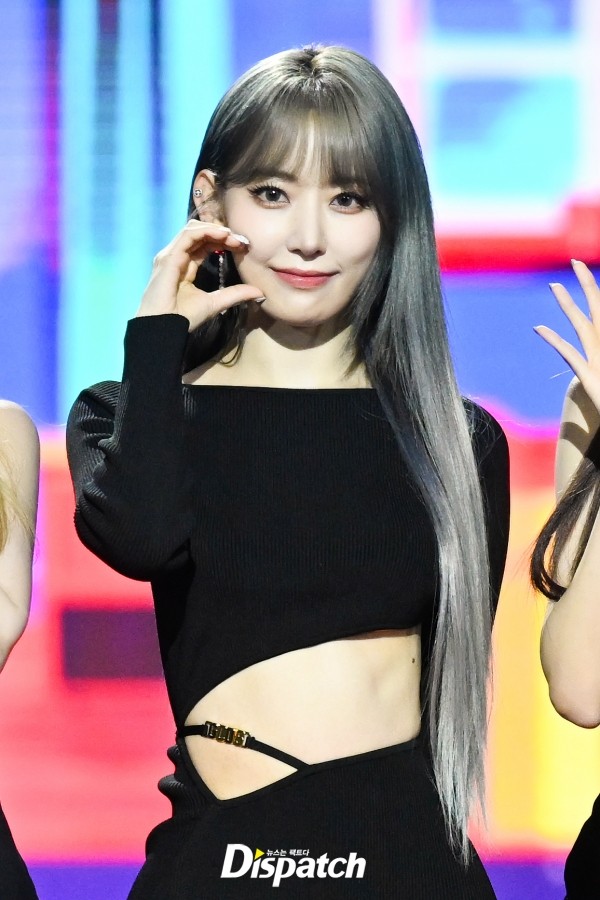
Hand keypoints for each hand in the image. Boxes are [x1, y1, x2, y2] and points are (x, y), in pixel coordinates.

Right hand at [136, 221, 263, 330]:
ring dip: (215, 229)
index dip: (223, 241)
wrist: (164, 328)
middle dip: (222, 233)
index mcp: (185, 265)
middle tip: (242, 240)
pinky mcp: (168, 257)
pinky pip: (188, 236)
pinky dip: (206, 231)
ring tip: (234, 236)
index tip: (243, 246)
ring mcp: (170, 255)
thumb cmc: (183, 318)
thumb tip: (259, 292)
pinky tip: (223, 235)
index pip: (204, 244)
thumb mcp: (216, 303)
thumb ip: (235, 294)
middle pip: (199, 233)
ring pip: (193, 229)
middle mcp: (175, 257)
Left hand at [535, 260, 599, 413]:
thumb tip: (584, 357)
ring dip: (567, 304)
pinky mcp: (591, 378)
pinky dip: (554, 340)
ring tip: (553, 285)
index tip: (584, 270)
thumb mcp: (598, 375)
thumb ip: (589, 361)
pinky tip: (538, 328)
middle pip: (598, 309)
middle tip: (575, 261)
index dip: (595, 291)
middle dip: (587, 284)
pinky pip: (570, 355)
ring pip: (583, 326)